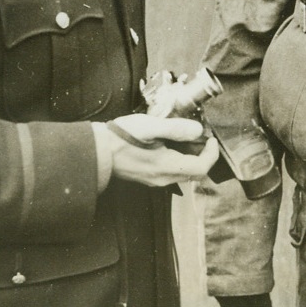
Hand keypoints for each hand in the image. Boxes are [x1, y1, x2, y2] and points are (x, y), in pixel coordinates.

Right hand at [94, 114, 220, 187]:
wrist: (94, 151)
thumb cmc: (119, 138)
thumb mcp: (150, 126)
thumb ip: (176, 128)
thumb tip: (198, 130)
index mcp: (167, 167)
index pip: (202, 168)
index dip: (212, 153)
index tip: (211, 138)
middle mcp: (163, 178)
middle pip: (194, 172)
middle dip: (203, 154)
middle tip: (201, 136)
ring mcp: (155, 180)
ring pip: (183, 172)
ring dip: (190, 155)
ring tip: (186, 135)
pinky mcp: (147, 176)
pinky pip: (171, 170)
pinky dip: (178, 157)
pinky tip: (170, 142)